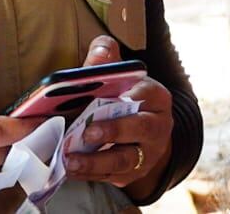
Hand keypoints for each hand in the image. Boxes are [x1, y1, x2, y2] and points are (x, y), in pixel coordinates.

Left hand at [64, 35, 173, 191]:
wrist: (139, 132)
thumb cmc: (122, 97)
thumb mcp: (119, 76)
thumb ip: (107, 59)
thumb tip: (100, 52)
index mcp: (156, 97)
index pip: (148, 93)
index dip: (132, 96)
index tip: (115, 98)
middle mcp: (158, 126)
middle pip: (141, 128)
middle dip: (114, 130)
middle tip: (88, 131)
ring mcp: (149, 152)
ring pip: (127, 159)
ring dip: (97, 161)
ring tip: (72, 160)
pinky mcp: (135, 173)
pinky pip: (114, 176)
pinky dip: (91, 174)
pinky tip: (71, 170)